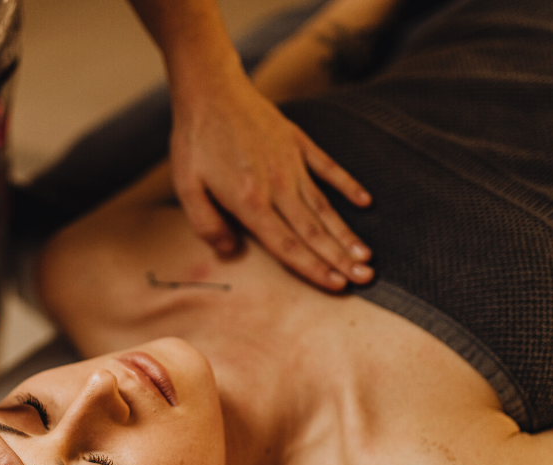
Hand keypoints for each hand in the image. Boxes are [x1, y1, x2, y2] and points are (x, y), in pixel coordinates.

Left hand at [169, 67, 373, 289]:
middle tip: (366, 279)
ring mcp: (292, 163)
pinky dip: (347, 185)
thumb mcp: (187, 188)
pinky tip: (364, 202)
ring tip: (366, 256)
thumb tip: (230, 250)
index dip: (313, 269)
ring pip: (324, 207)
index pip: (287, 245)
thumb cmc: (194, 142)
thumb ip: (206, 225)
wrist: (210, 90)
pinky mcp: (298, 142)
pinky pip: (328, 168)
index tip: (336, 286)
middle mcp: (277, 186)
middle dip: (340, 259)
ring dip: (346, 233)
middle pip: (313, 232)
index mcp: (250, 202)